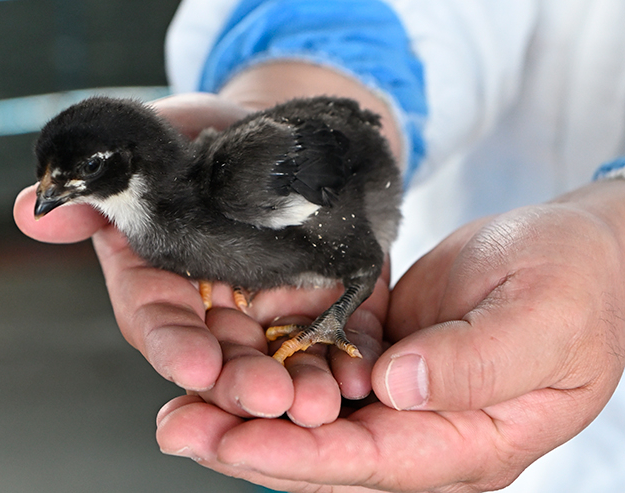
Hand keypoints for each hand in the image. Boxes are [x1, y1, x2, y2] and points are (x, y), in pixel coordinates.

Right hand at [14, 92, 389, 427]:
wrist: (268, 126)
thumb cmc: (196, 136)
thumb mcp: (144, 147)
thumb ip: (98, 186)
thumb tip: (33, 209)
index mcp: (161, 279)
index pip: (158, 321)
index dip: (171, 346)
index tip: (191, 367)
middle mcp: (212, 304)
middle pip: (221, 354)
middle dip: (240, 381)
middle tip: (267, 398)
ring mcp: (268, 308)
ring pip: (278, 358)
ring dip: (297, 384)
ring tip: (317, 401)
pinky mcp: (322, 298)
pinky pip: (335, 335)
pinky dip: (347, 358)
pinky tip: (360, 374)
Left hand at [156, 180, 624, 491]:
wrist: (572, 252)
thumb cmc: (574, 285)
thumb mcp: (540, 320)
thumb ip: (475, 361)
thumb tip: (396, 388)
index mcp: (464, 442)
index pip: (367, 462)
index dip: (294, 456)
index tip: (231, 442)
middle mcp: (420, 430)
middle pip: (320, 451)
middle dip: (245, 440)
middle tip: (177, 426)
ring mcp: (396, 395)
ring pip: (307, 414)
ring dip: (244, 406)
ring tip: (179, 398)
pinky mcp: (378, 354)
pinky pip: (316, 366)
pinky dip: (270, 363)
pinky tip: (222, 351)